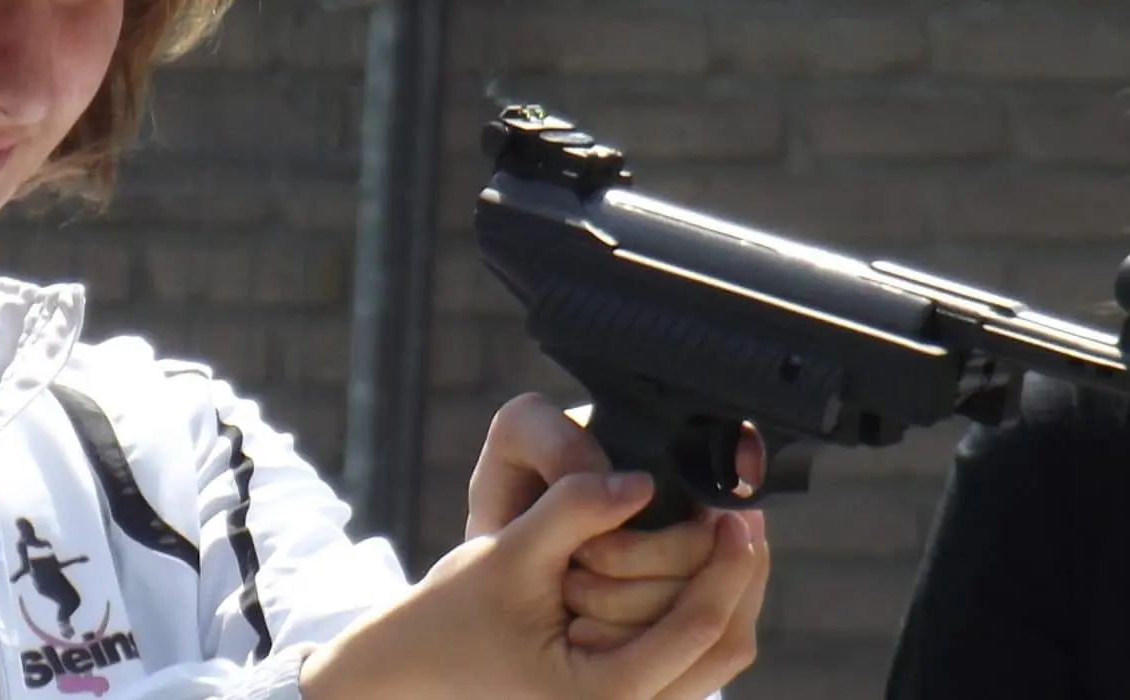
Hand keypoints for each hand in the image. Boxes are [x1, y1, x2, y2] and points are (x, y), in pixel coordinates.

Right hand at [461, 393, 769, 697]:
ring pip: (714, 661)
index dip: (727, 564)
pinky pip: (689, 663)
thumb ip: (573, 511)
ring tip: (728, 537)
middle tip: (746, 519)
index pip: (697, 629)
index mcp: (599, 696)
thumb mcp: (507, 554)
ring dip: (727, 596)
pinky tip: (697, 568)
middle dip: (741, 580)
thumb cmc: (451, 616)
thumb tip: (642, 480)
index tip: (736, 512)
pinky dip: (699, 614)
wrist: (415, 666)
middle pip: (724, 651)